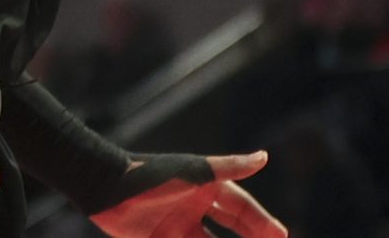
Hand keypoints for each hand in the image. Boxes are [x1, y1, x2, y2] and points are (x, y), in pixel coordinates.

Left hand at [91, 152, 284, 237]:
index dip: (262, 223)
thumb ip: (229, 168)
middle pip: (232, 228)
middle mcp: (196, 208)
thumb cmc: (152, 175)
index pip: (241, 209)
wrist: (106, 188)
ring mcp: (179, 228)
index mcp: (206, 188)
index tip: (282, 236)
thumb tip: (265, 158)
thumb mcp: (194, 173)